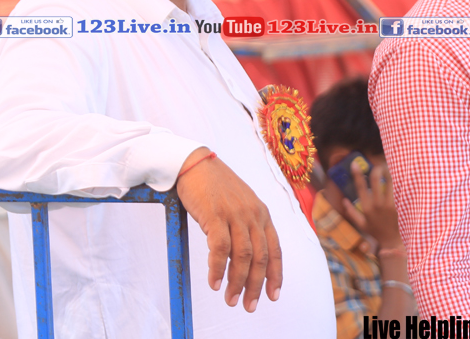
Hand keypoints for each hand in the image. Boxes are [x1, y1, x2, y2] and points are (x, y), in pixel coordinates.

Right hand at [175, 148, 282, 312]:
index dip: (276, 275)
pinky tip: (214, 282)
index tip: (273, 296)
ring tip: (231, 299)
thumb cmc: (214, 186)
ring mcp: (234, 214)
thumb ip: (246, 226)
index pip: (275, 249)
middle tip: (249, 305)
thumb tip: (246, 259)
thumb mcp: (240, 203)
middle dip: (256, 286)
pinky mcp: (215, 215)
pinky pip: (219, 249)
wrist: (193, 163)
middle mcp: (253, 214)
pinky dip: (217, 269)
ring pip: (242, 257)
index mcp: (262, 212)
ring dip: (237, 282)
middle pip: (260, 258)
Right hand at [327, 161, 402, 250]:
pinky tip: (393, 177)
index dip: (357, 174)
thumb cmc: (375, 232)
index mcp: (367, 208)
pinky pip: (396, 189)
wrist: (392, 240)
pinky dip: (394, 181)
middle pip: (376, 180)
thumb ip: (351, 212)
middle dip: (375, 168)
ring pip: (389, 181)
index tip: (355, 164)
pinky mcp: (398, 204)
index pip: (360, 187)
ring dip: (387, 172)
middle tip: (376, 164)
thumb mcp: (361, 224)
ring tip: (385, 168)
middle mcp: (378, 204)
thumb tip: (344, 200)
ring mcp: (389, 204)